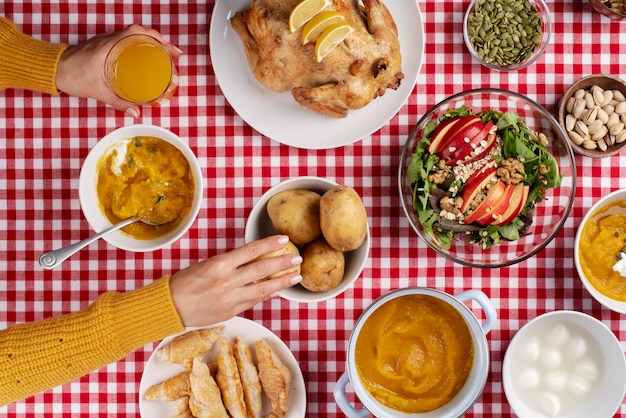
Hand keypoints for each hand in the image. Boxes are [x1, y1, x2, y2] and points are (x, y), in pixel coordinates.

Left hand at [55, 24, 182, 117]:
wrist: (53, 69)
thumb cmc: (72, 76)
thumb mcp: (98, 92)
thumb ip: (119, 103)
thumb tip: (136, 113)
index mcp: (110, 45)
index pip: (138, 33)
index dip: (159, 39)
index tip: (172, 51)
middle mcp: (110, 40)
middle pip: (142, 33)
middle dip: (162, 43)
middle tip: (174, 56)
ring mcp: (107, 41)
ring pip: (135, 36)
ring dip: (152, 43)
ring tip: (165, 56)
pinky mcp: (104, 46)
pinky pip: (127, 41)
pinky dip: (141, 46)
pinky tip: (147, 58)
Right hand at [169, 235, 302, 326]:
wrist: (170, 307)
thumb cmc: (185, 282)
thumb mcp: (206, 265)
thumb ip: (229, 263)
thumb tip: (252, 258)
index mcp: (219, 264)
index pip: (251, 250)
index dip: (270, 244)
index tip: (284, 240)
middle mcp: (227, 281)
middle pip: (262, 269)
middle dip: (283, 263)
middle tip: (298, 258)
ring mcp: (230, 299)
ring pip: (263, 289)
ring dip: (282, 282)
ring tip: (296, 277)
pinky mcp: (231, 312)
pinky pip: (254, 301)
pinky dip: (267, 295)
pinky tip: (278, 290)